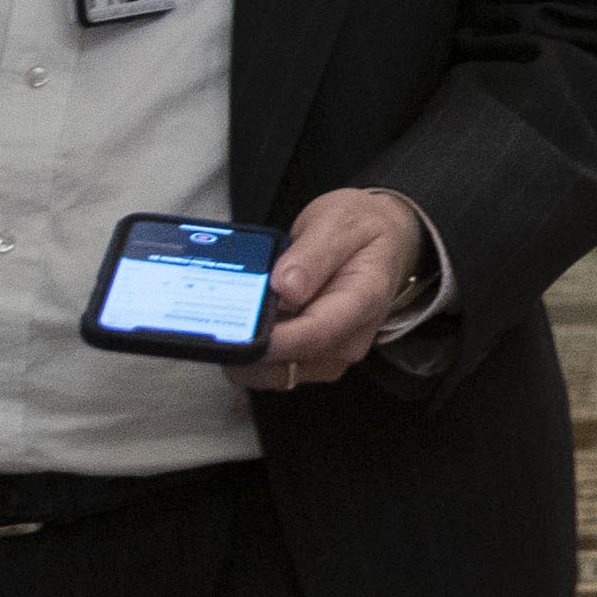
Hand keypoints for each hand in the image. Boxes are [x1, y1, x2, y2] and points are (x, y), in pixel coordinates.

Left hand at [229, 187, 425, 393]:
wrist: (383, 238)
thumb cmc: (361, 228)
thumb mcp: (338, 223)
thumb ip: (313, 254)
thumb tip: (285, 288)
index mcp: (362, 301)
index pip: (313, 334)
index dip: (267, 340)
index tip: (229, 331)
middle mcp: (349, 339)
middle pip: (288, 364)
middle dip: (246, 348)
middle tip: (213, 316)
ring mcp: (331, 353)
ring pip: (274, 373)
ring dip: (244, 353)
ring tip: (225, 315)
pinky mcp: (314, 357)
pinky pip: (273, 367)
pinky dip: (251, 352)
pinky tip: (240, 323)